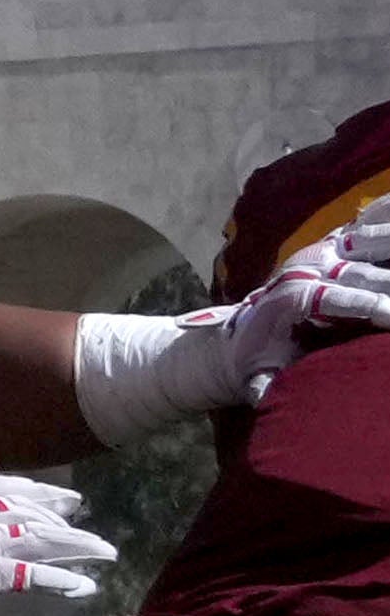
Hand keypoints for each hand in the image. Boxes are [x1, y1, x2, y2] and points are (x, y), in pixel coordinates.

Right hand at [0, 476, 120, 615]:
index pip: (6, 488)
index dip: (38, 491)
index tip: (63, 496)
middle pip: (31, 513)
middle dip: (62, 517)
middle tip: (87, 521)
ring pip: (42, 540)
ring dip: (77, 546)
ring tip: (105, 551)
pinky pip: (33, 576)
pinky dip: (61, 582)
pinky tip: (86, 586)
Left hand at [144, 233, 389, 413]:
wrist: (240, 331)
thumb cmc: (257, 360)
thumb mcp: (258, 376)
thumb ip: (263, 384)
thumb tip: (261, 395)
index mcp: (291, 298)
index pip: (339, 300)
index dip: (372, 305)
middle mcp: (306, 268)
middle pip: (362, 273)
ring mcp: (321, 252)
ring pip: (369, 244)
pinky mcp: (333, 245)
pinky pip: (366, 228)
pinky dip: (386, 219)